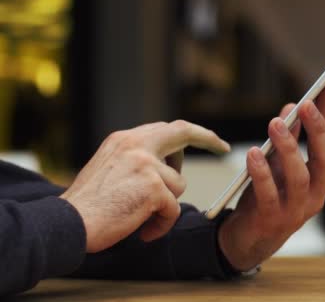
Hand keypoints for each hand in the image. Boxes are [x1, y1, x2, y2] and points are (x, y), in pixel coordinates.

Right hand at [61, 120, 229, 252]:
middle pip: (183, 132)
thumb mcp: (111, 169)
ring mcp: (145, 163)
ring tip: (141, 217)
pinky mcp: (153, 186)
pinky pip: (173, 209)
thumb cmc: (90, 205)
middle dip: (207, 138)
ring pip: (178, 185)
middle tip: (222, 147)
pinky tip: (143, 229)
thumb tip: (172, 167)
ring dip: (166, 205)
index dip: (190, 133)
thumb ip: (139, 161)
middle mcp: (136, 144)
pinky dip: (162, 224)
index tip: (208, 137)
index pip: (167, 129)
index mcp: (125, 140)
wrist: (68, 223)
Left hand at [218, 80, 324, 270]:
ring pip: (300, 177)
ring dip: (288, 148)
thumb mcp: (280, 163)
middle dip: (317, 130)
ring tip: (274, 124)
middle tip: (305, 103)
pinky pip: (269, 195)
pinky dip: (262, 173)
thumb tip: (294, 105)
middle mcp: (315, 194)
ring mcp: (296, 210)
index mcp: (320, 179)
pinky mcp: (272, 220)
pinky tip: (253, 153)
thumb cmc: (268, 196)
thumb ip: (290, 138)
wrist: (249, 238)